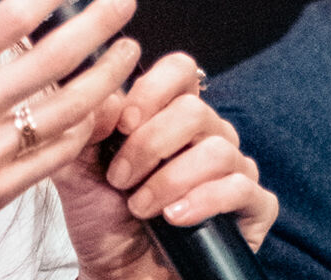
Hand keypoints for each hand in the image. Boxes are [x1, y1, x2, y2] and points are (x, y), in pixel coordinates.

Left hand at [53, 53, 278, 279]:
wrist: (116, 274)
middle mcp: (207, 136)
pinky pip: (242, 190)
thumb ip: (85, 127)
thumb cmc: (102, 218)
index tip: (124, 123)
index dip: (154, 89)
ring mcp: (234, 170)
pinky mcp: (252, 209)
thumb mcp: (77, 169)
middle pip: (196, 111)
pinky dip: (202, 202)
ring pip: (218, 151)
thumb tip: (105, 92)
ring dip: (169, 180)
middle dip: (150, 145)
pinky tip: (174, 218)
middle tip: (120, 177)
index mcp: (169, 115)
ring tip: (140, 206)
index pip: (180, 70)